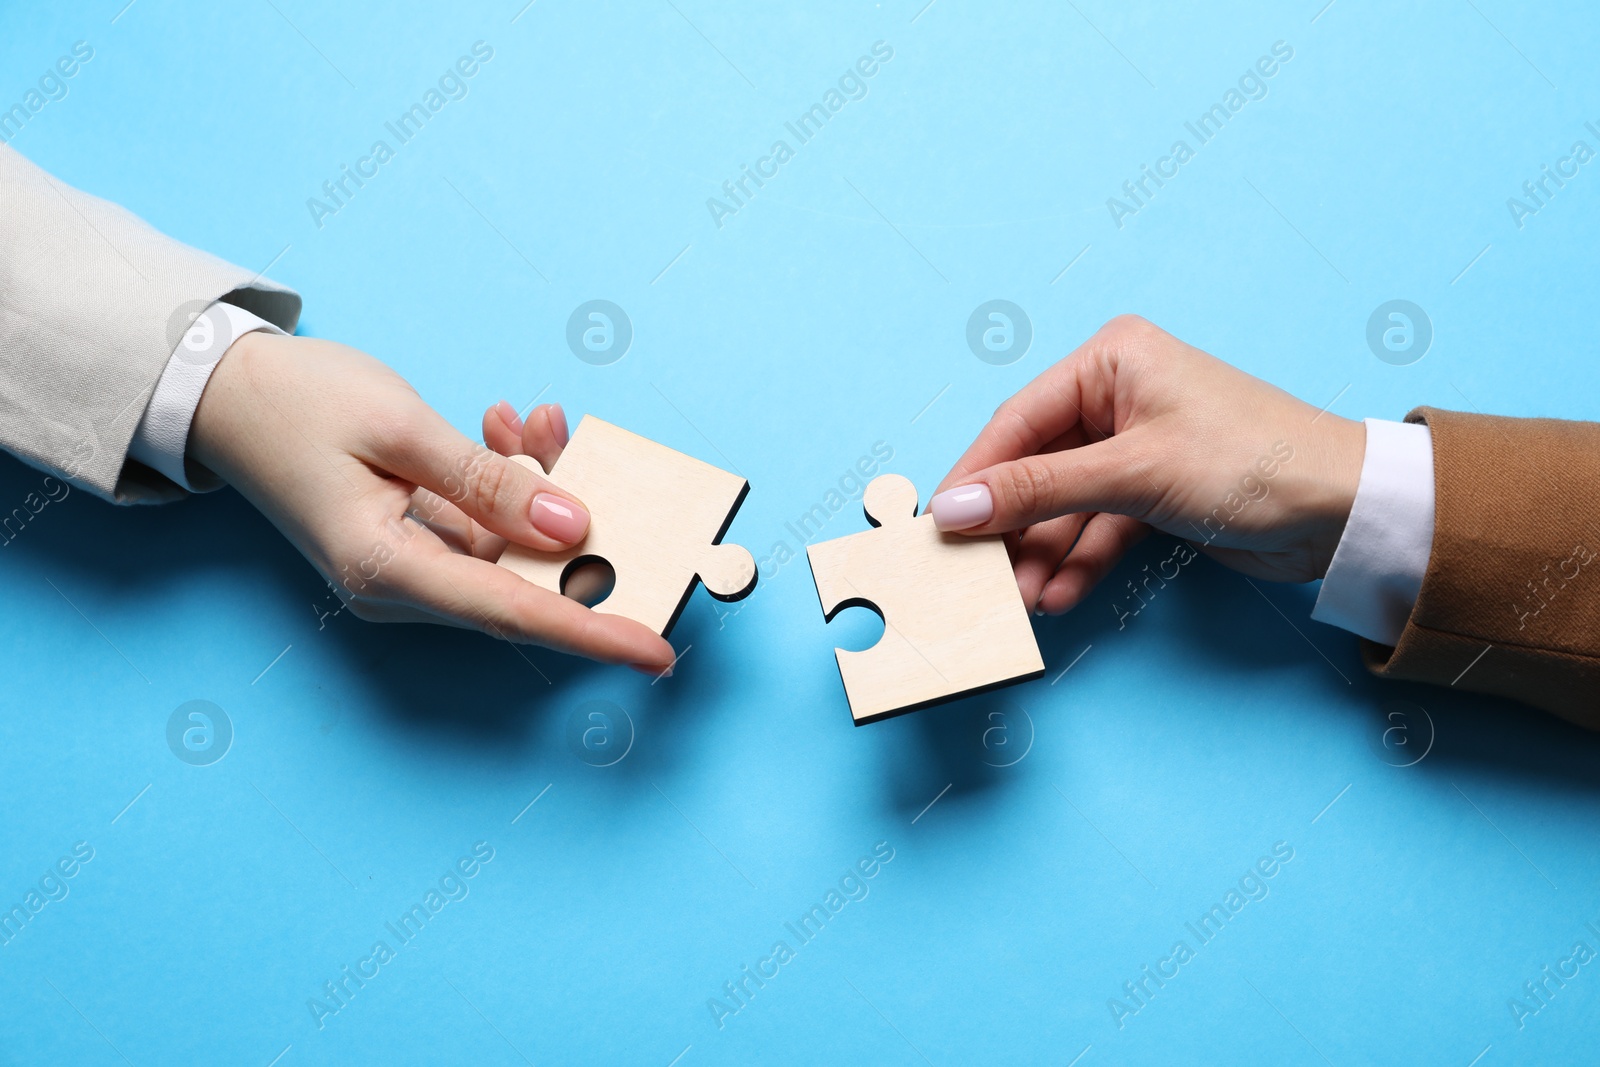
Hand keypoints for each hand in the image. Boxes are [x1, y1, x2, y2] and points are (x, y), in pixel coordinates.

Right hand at [189, 331, 675, 672]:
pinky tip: (508, 427)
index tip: (657, 651)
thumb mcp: (401, 431)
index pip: (514, 613)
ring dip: (540, 485)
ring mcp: (412, 568)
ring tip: (533, 420)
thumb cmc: (300, 406)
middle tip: (589, 451)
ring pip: (515, 547)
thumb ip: (488, 482)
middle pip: (525, 580)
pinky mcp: (419, 543)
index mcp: (388, 569)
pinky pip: (489, 526)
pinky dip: (511, 481)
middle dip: (577, 524)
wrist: (229, 395)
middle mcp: (402, 586)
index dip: (592, 633)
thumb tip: (571, 526)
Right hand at [930, 315, 1366, 614]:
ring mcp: (1135, 447)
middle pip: (1036, 467)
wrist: (1347, 512)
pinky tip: (1060, 595)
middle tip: (977, 574)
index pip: (1018, 421)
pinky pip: (1097, 527)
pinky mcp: (1153, 493)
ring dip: (1043, 554)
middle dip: (1011, 526)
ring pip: (1064, 505)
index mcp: (1112, 360)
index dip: (976, 476)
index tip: (939, 524)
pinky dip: (1079, 561)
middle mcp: (1119, 396)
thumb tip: (957, 506)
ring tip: (1020, 600)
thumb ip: (1038, 492)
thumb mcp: (1132, 473)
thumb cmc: (1253, 462)